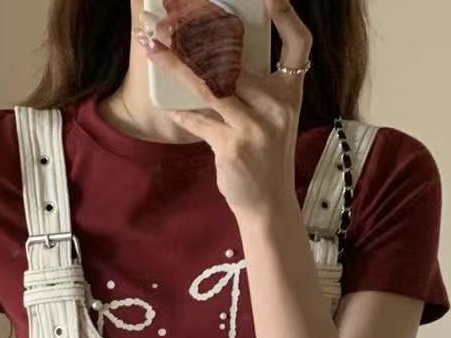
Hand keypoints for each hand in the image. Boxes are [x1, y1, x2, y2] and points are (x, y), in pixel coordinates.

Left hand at [137, 0, 312, 220]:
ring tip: (151, 46)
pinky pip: (200, 121)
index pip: (299, 44)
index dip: (288, 16)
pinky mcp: (234, 147)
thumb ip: (253, 88)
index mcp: (290, 93)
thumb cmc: (265, 157)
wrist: (268, 205)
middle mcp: (277, 106)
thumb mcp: (271, 118)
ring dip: (175, 64)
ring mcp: (256, 127)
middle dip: (197, 35)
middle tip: (165, 20)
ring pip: (210, 84)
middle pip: (235, 58)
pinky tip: (170, 107)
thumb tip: (212, 54)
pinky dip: (183, 113)